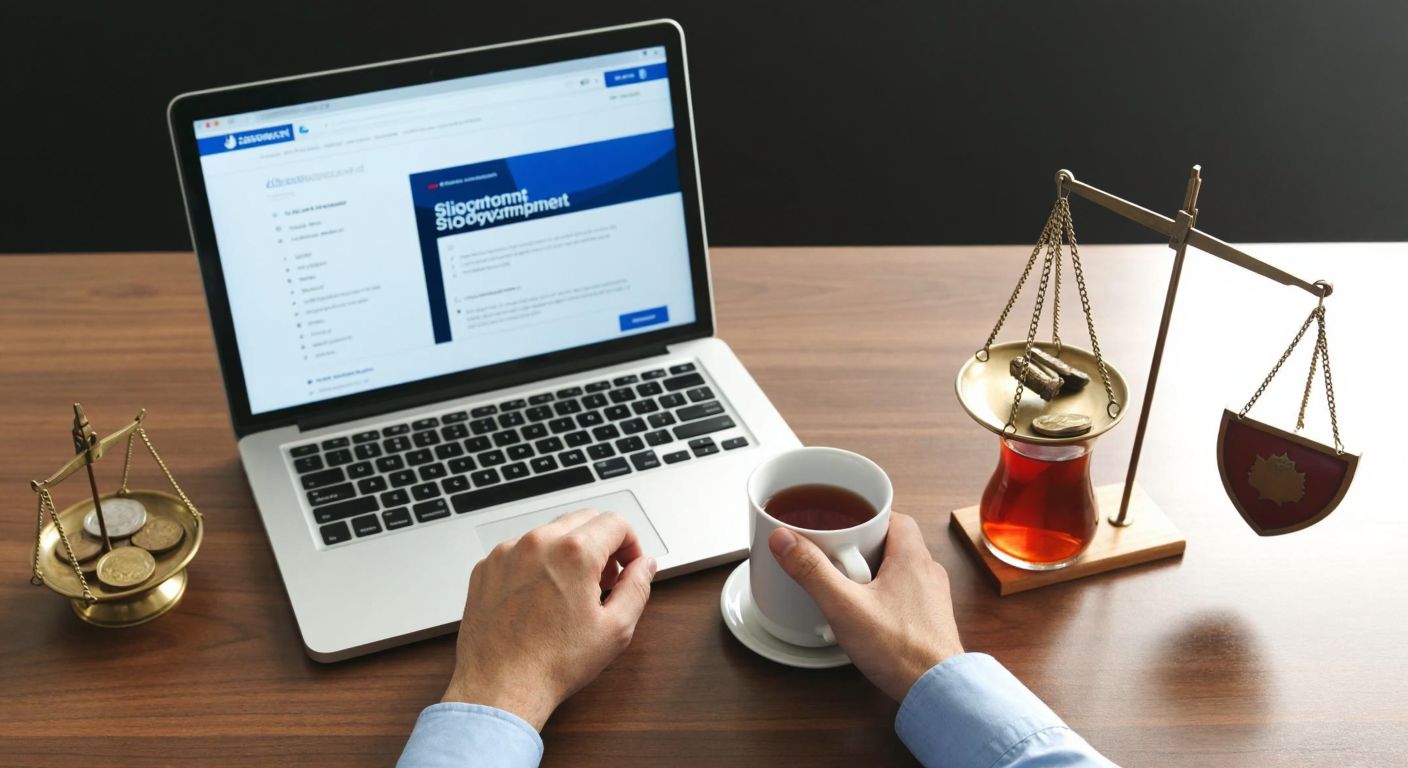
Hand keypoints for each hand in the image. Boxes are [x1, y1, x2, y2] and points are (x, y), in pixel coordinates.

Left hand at [442, 509, 656, 728]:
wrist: (499, 687)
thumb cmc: (552, 663)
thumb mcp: (615, 629)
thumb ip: (638, 587)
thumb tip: (645, 565)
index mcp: (573, 553)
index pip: (615, 522)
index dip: (631, 543)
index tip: (629, 565)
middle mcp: (537, 543)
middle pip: (583, 520)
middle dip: (602, 544)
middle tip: (605, 580)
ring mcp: (507, 553)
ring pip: (550, 533)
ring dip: (569, 551)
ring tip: (572, 591)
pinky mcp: (486, 567)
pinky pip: (520, 550)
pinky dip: (537, 563)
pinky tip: (540, 598)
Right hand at [769, 512, 962, 701]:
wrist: (937, 692)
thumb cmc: (900, 650)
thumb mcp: (844, 606)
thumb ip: (812, 571)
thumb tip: (785, 540)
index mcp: (912, 558)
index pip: (892, 517)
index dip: (865, 518)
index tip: (842, 524)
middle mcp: (927, 572)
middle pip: (891, 543)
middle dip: (860, 548)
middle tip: (835, 558)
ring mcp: (931, 597)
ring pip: (897, 571)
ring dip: (870, 574)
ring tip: (845, 588)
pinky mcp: (929, 619)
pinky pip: (903, 595)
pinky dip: (882, 597)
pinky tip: (864, 615)